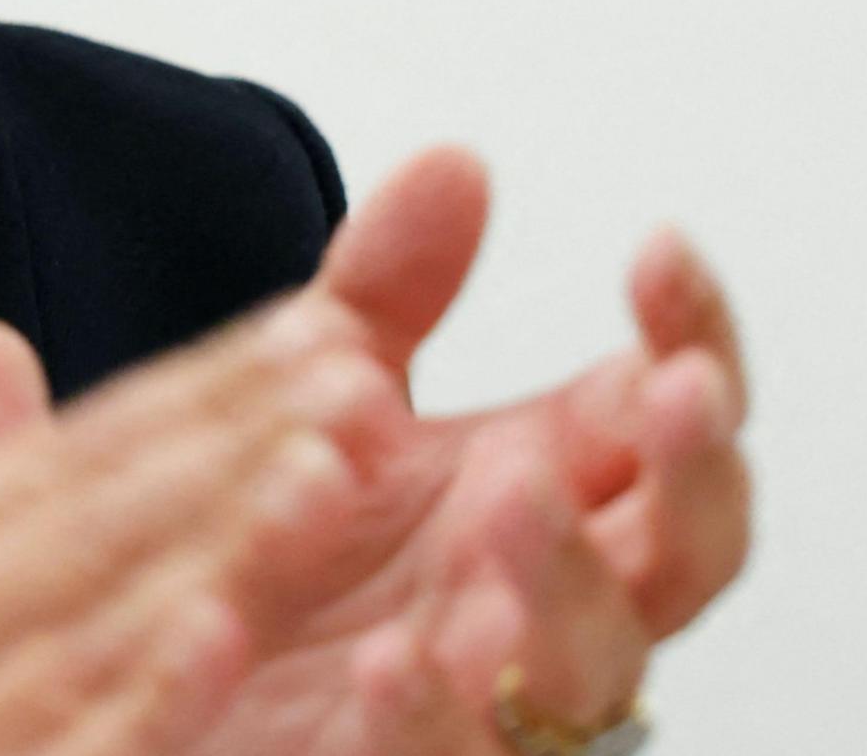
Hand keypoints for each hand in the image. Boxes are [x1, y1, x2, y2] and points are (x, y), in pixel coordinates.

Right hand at [0, 283, 405, 755]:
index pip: (81, 455)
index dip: (206, 385)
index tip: (327, 321)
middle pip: (101, 519)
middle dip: (238, 436)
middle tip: (365, 364)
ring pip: (99, 626)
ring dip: (217, 544)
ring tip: (333, 466)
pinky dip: (141, 704)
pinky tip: (219, 643)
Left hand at [193, 153, 754, 753]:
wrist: (173, 691)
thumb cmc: (287, 561)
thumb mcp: (317, 396)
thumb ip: (384, 292)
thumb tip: (452, 165)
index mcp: (554, 489)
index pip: (674, 413)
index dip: (693, 336)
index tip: (658, 250)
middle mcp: (552, 600)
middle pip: (689, 549)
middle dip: (694, 469)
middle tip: (671, 392)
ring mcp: (501, 704)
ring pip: (592, 667)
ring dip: (568, 581)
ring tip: (515, 492)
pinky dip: (433, 720)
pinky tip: (397, 662)